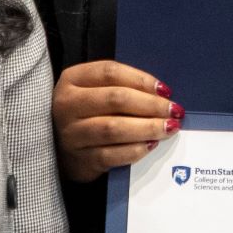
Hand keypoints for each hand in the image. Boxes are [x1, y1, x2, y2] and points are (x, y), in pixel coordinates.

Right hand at [51, 60, 178, 181]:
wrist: (59, 148)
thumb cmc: (86, 113)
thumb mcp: (93, 91)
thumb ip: (120, 87)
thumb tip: (162, 94)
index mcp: (72, 79)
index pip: (110, 72)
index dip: (141, 79)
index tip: (165, 90)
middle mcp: (67, 104)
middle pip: (115, 99)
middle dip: (151, 104)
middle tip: (174, 110)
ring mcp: (71, 134)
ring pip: (114, 128)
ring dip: (147, 127)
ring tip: (169, 128)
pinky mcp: (80, 160)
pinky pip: (112, 154)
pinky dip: (136, 149)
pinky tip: (151, 145)